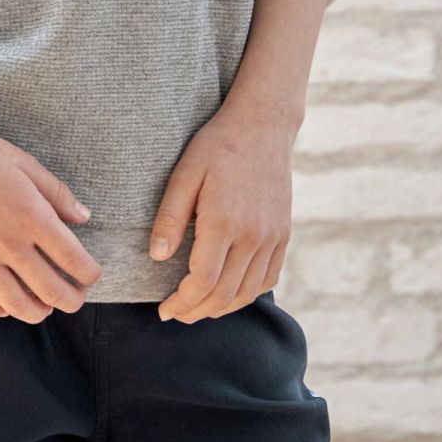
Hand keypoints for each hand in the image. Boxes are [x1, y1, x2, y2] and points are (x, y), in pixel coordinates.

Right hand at [0, 115, 103, 323]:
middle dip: (71, 300)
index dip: (90, 274)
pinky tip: (4, 304)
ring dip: (38, 312)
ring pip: (17, 305)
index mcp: (32, 215)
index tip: (91, 275)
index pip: (75, 260)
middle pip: (51, 290)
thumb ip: (56, 193)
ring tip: (43, 306)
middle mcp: (9, 243)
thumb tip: (84, 217)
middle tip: (75, 298)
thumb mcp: (23, 163)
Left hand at [149, 106, 293, 323]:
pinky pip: (269, 278)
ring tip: (198, 308)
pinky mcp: (284, 234)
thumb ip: (170, 217)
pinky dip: (248, 294)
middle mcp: (253, 235)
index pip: (202, 282)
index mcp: (224, 221)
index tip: (163, 310)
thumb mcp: (185, 174)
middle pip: (225, 294)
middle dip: (196, 311)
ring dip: (221, 308)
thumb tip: (157, 258)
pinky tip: (230, 293)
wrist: (263, 126)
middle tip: (176, 314)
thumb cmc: (218, 146)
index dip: (182, 303)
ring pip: (248, 292)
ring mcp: (273, 237)